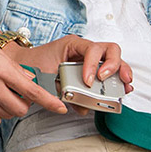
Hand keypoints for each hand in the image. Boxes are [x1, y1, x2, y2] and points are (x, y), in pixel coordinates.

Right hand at [0, 29, 67, 126]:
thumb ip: (13, 66)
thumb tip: (28, 79)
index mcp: (0, 69)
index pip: (32, 91)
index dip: (50, 102)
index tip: (61, 108)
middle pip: (22, 107)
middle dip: (27, 102)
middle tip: (21, 91)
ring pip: (8, 115)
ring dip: (12, 107)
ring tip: (5, 93)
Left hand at [7, 34, 133, 92]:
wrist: (25, 63)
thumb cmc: (34, 64)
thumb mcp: (45, 75)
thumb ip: (63, 89)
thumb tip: (82, 107)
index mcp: (73, 44)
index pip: (92, 49)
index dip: (93, 65)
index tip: (88, 81)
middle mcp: (84, 49)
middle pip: (110, 49)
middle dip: (115, 65)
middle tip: (115, 79)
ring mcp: (90, 59)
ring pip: (114, 60)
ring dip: (121, 73)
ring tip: (125, 86)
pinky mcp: (91, 70)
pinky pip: (109, 72)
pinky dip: (117, 80)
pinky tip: (122, 89)